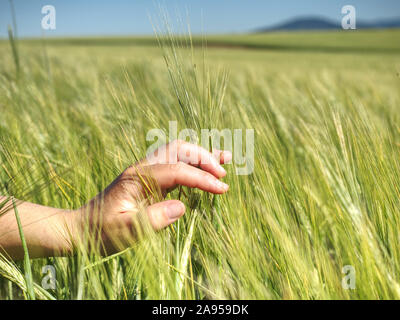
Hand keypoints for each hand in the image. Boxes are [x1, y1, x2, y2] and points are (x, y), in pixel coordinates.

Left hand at [70, 140, 230, 254]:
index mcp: (137, 178)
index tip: (222, 189)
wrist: (81, 228)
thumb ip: (153, 219)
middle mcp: (142, 168)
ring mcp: (146, 171)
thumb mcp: (125, 231)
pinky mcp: (149, 179)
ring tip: (226, 158)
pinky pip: (175, 164)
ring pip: (178, 152)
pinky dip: (193, 164)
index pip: (177, 170)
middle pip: (178, 150)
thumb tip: (181, 207)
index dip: (201, 178)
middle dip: (204, 159)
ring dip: (201, 155)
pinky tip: (207, 167)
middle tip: (223, 175)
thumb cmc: (101, 231)